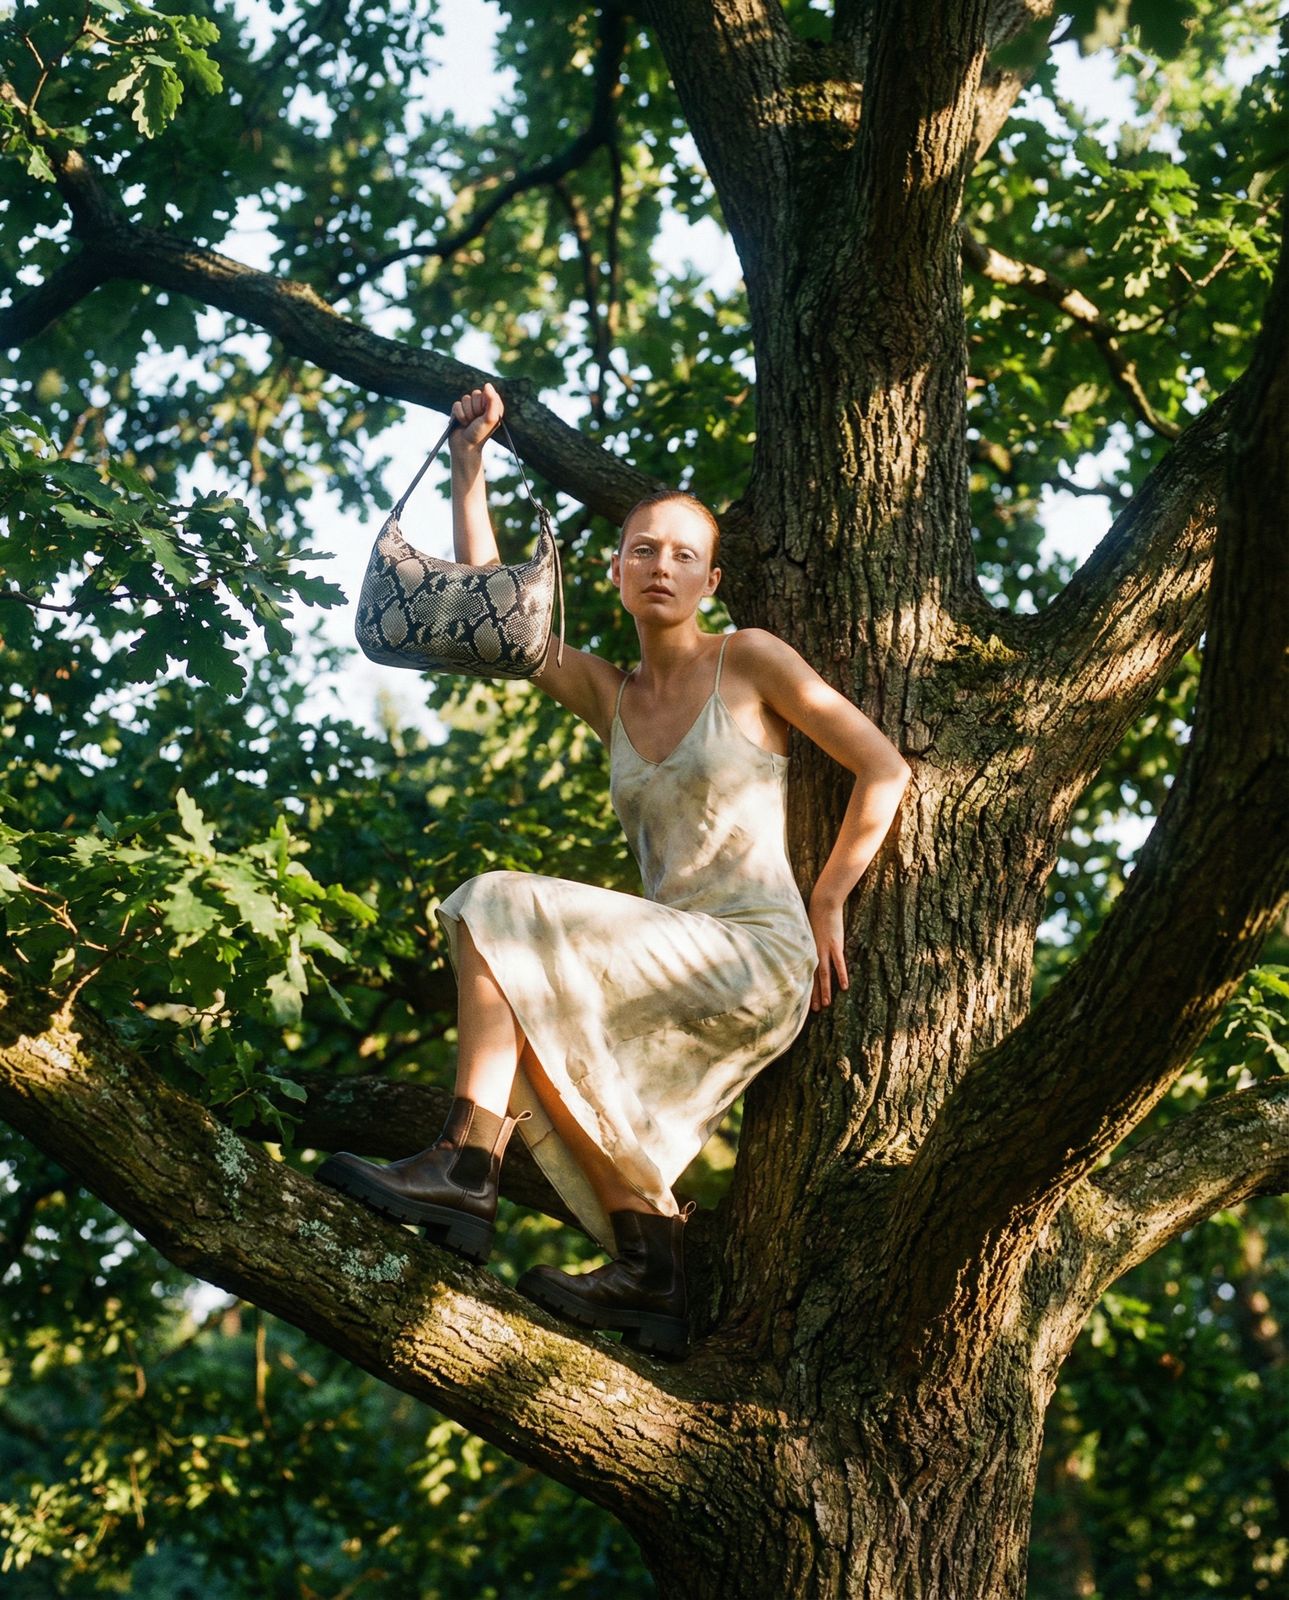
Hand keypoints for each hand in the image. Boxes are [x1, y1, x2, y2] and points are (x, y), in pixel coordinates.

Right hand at [450, 381, 503, 453]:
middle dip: (474, 409)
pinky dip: (458, 415)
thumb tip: (487, 384)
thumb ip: (492, 400)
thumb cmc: (480, 434)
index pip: (487, 392)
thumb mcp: (490, 418)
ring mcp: (469, 407)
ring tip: (469, 424)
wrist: (465, 447)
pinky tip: (461, 423)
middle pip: (475, 393)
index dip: (484, 404)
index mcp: (493, 406)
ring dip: (466, 414)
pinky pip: (456, 404)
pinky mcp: (458, 410)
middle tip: (476, 421)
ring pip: (465, 398)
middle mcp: (482, 405)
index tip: (485, 415)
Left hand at [808, 886, 847, 1011]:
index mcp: (806, 951)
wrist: (822, 903)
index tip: (804, 1001)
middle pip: (813, 978)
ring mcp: (824, 949)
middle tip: (814, 1011)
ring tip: (825, 1005)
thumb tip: (805, 952)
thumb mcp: (807, 932)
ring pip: (824, 974)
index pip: (806, 973)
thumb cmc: (815, 916)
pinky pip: (838, 963)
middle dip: (813, 995)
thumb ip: (806, 943)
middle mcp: (813, 953)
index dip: (806, 988)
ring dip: (825, 990)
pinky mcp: (835, 944)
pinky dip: (841, 975)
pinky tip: (844, 987)